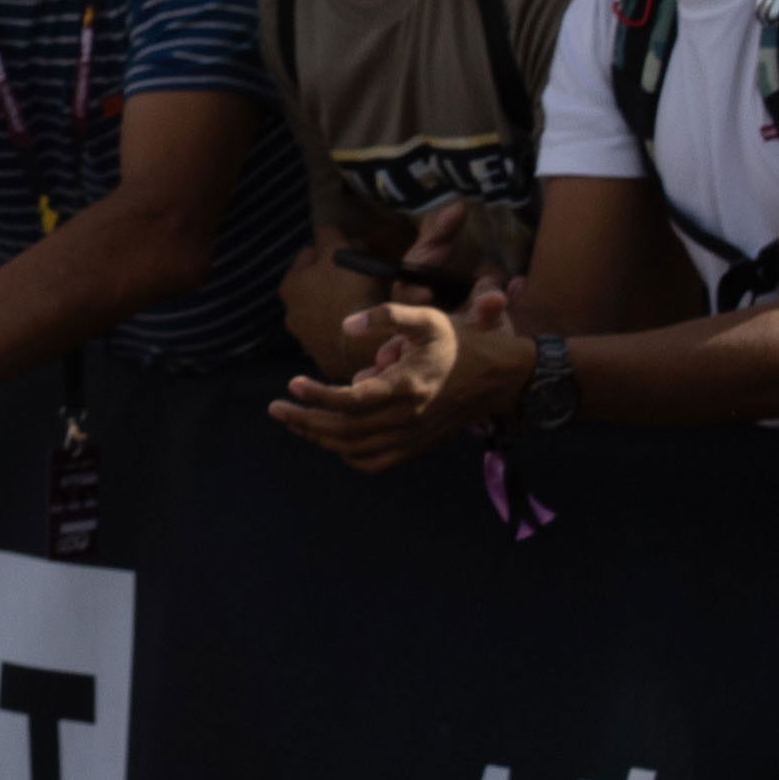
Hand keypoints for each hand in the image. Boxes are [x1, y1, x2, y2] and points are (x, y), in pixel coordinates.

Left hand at [267, 292, 525, 468]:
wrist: (502, 377)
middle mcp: (407, 417)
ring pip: (354, 448)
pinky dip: (347, 454)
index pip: (350, 401)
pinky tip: (332, 439)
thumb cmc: (462, 343)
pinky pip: (373, 461)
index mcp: (407, 386)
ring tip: (295, 420)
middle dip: (304, 421)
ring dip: (319, 437)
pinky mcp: (415, 446)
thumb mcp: (429, 318)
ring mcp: (411, 437)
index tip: (292, 384)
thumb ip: (387, 317)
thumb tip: (347, 326)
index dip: (317, 396)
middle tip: (276, 408)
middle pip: (343, 430)